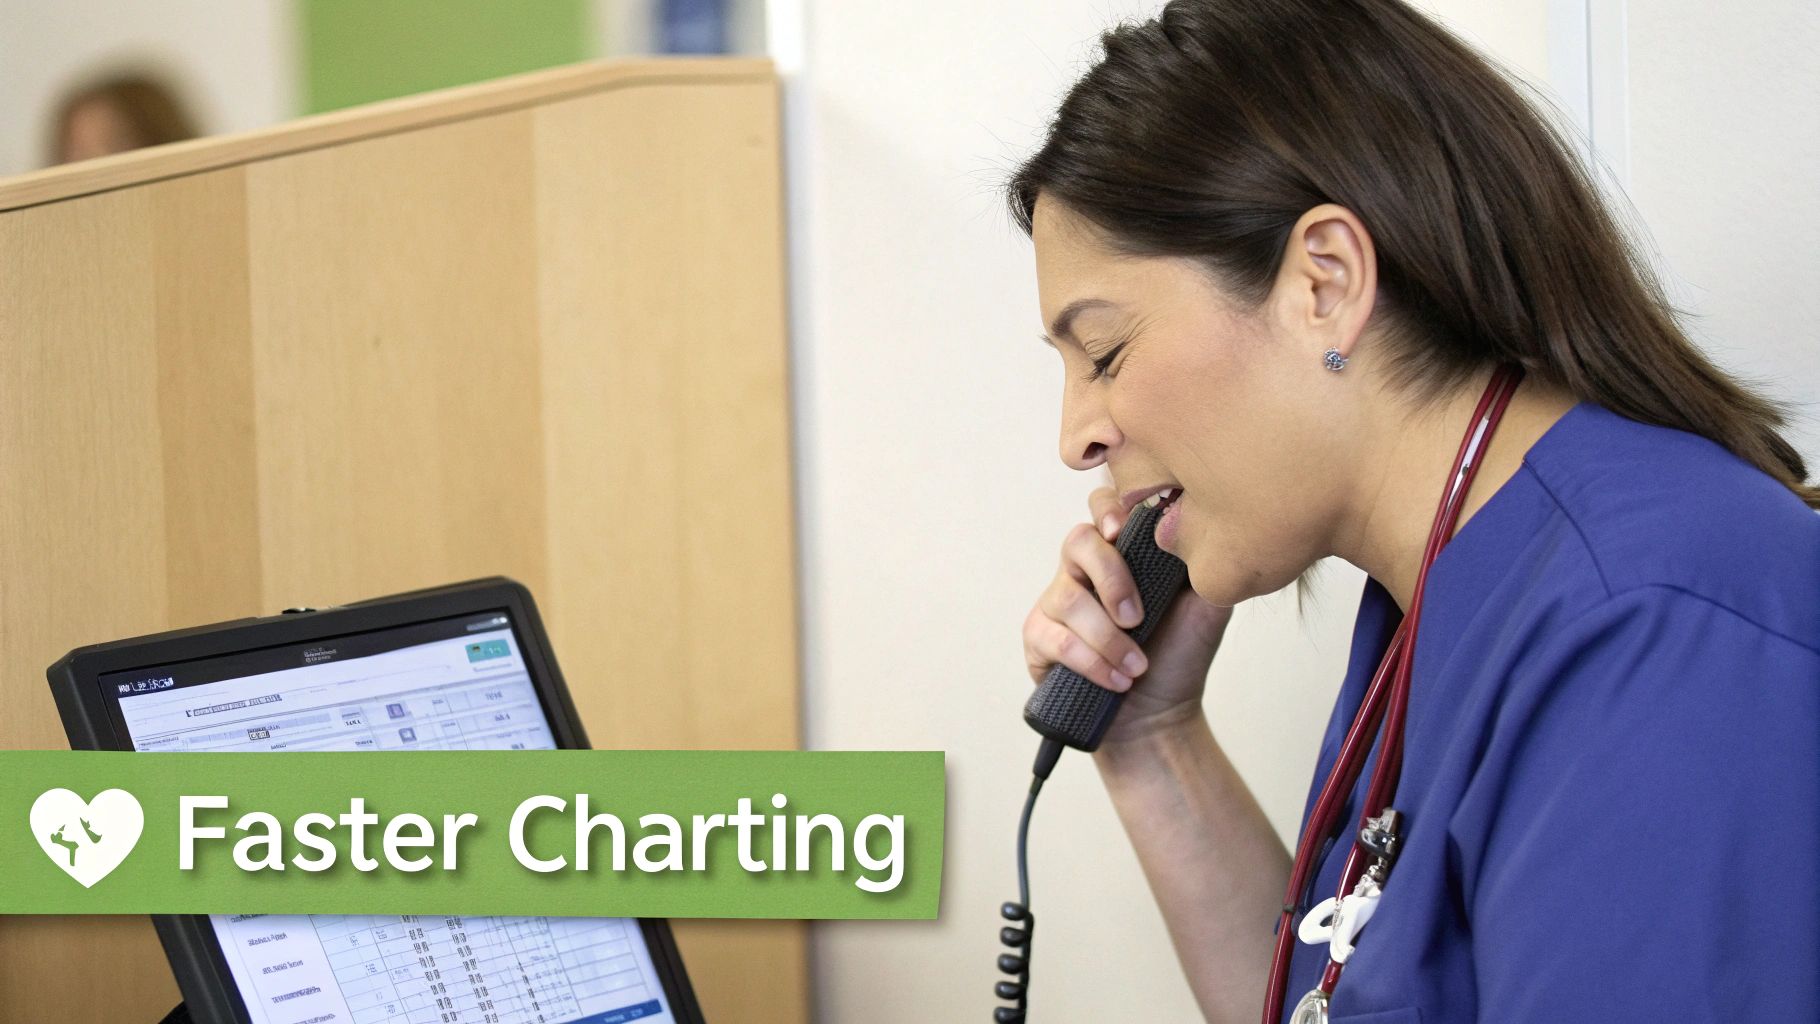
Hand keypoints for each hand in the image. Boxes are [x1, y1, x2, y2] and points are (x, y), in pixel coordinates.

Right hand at [1022, 485, 1233, 741]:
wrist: (1160, 715)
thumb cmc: (1180, 656)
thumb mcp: (1206, 605)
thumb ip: (1205, 562)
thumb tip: (1205, 525)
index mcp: (1123, 551)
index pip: (1103, 505)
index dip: (1107, 509)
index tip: (1123, 530)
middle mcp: (1084, 569)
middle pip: (1077, 541)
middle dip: (1111, 578)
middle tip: (1138, 619)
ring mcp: (1058, 602)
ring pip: (1068, 597)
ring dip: (1108, 637)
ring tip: (1136, 666)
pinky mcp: (1039, 638)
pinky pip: (1054, 638)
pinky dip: (1090, 661)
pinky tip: (1116, 679)